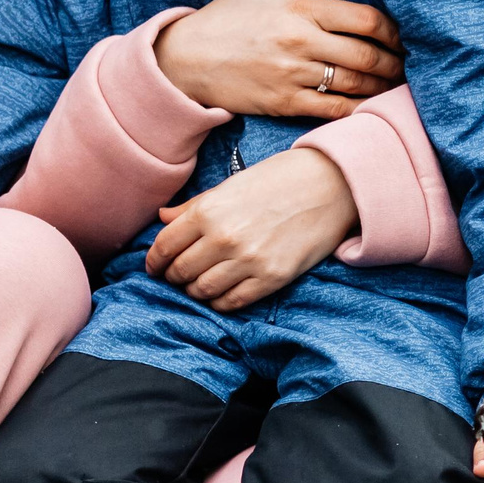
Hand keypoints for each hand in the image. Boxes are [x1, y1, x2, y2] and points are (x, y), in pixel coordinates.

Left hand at [145, 148, 357, 310]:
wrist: (329, 185)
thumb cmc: (277, 180)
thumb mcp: (230, 185)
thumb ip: (194, 206)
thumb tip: (162, 217)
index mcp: (209, 210)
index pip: (165, 246)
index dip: (154, 261)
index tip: (154, 267)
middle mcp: (224, 237)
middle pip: (180, 271)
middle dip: (173, 277)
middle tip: (176, 276)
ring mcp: (248, 260)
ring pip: (203, 290)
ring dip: (195, 291)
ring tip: (198, 284)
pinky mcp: (271, 278)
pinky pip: (232, 302)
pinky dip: (220, 302)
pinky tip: (220, 294)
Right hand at [153, 0, 403, 121]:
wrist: (187, 60)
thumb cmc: (227, 16)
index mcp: (301, 9)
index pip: (366, 19)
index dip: (394, 31)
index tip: (402, 37)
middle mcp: (302, 43)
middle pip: (368, 55)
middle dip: (396, 62)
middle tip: (408, 65)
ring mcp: (295, 76)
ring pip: (356, 84)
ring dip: (383, 87)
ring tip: (396, 86)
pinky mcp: (286, 103)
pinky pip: (335, 110)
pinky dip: (360, 110)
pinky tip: (373, 108)